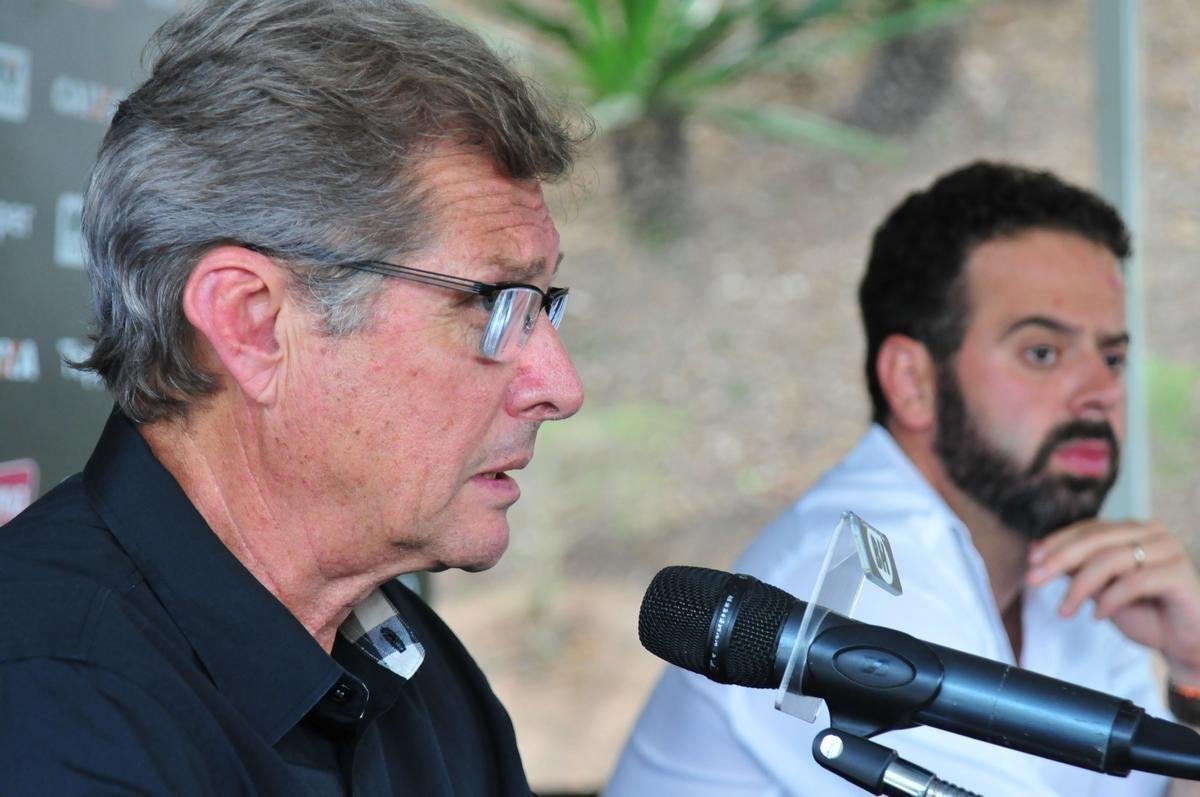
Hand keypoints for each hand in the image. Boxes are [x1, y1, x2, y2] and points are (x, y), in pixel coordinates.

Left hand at [1027, 518, 1199, 684]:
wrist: (1184, 643)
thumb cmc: (1145, 613)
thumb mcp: (1101, 589)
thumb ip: (1077, 569)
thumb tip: (1037, 551)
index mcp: (1133, 529)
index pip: (1088, 528)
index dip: (1057, 542)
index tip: (1031, 560)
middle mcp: (1153, 532)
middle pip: (1095, 539)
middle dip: (1059, 560)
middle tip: (1034, 580)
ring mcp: (1169, 549)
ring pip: (1111, 559)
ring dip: (1080, 586)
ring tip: (1065, 611)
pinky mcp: (1180, 573)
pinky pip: (1134, 581)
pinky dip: (1110, 599)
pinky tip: (1098, 616)